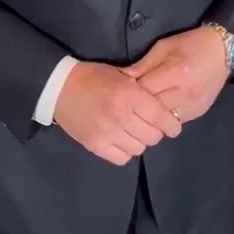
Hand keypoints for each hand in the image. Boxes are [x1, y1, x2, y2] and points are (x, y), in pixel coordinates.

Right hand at [54, 61, 180, 165]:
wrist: (59, 87)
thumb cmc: (94, 77)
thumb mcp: (122, 75)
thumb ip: (142, 90)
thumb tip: (164, 106)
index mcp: (128, 94)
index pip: (161, 117)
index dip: (171, 124)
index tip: (173, 125)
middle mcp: (120, 116)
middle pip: (153, 136)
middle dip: (155, 131)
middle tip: (149, 125)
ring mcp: (107, 133)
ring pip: (139, 149)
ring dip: (139, 141)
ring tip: (132, 131)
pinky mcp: (95, 146)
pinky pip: (121, 158)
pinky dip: (124, 151)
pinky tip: (120, 139)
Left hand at [123, 27, 228, 123]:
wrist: (223, 51)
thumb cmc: (190, 43)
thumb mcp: (163, 47)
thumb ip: (143, 65)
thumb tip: (123, 79)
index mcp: (175, 72)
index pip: (145, 91)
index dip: (130, 92)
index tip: (121, 90)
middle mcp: (185, 93)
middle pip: (152, 109)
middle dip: (138, 106)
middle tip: (128, 102)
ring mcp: (193, 106)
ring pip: (163, 121)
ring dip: (150, 116)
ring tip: (142, 108)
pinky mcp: (198, 114)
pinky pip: (175, 122)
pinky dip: (164, 118)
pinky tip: (159, 110)